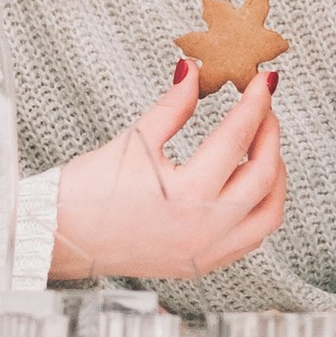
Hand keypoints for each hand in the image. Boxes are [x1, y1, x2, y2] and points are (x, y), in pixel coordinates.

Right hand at [48, 62, 285, 281]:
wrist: (61, 236)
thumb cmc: (87, 193)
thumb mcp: (134, 140)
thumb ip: (173, 106)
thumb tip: (194, 71)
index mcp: (186, 194)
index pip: (237, 138)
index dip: (255, 104)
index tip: (262, 81)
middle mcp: (204, 228)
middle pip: (263, 176)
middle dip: (270, 136)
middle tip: (264, 109)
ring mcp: (206, 252)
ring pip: (268, 214)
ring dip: (274, 177)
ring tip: (264, 147)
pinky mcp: (200, 264)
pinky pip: (251, 239)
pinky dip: (260, 210)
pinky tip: (250, 187)